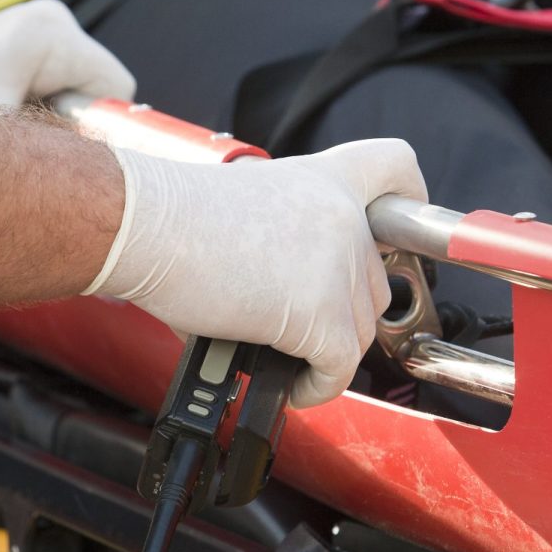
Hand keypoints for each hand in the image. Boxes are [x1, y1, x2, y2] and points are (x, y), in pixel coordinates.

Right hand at [84, 139, 427, 406]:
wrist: (144, 225)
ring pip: (359, 328)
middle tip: (299, 326)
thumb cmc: (170, 215)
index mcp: (323, 178)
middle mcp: (343, 216)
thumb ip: (288, 235)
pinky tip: (293, 384)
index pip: (395, 165)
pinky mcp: (322, 314)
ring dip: (326, 351)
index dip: (407, 197)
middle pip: (375, 278)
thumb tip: (282, 291)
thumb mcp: (245, 202)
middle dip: (342, 311)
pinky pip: (339, 366)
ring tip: (282, 353)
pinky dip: (319, 386)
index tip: (395, 230)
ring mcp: (338, 264)